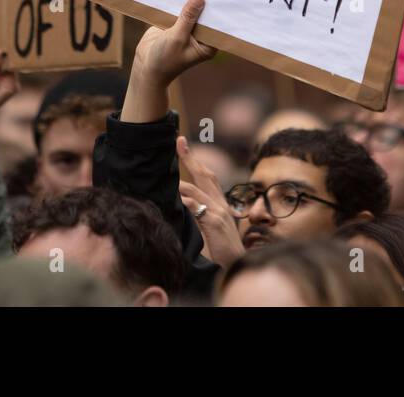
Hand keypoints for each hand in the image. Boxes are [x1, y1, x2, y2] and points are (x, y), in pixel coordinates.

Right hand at [131, 0, 214, 89]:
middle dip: (204, 2)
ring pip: (190, 11)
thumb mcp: (178, 38)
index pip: (217, 24)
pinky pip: (178, 11)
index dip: (218, 10)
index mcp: (207, 44)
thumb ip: (188, 18)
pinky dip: (177, 3)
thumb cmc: (165, 59)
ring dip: (189, 0)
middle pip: (204, 15)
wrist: (144, 66)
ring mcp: (187, 29)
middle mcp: (200, 36)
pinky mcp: (174, 25)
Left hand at [178, 136, 243, 267]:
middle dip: (190, 157)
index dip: (194, 160)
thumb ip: (199, 213)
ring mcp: (218, 211)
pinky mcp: (215, 222)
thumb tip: (181, 202)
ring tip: (167, 172)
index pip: (206, 175)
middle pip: (204, 174)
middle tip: (179, 141)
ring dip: (181, 181)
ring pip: (198, 189)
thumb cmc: (221, 247)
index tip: (182, 144)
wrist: (236, 263)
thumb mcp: (210, 226)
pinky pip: (198, 207)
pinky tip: (178, 196)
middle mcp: (220, 203)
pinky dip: (187, 200)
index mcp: (219, 202)